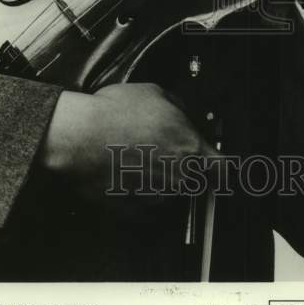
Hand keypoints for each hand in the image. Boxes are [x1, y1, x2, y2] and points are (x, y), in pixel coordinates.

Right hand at [39, 83, 215, 202]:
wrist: (80, 136)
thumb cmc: (116, 113)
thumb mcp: (156, 93)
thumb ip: (179, 107)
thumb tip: (183, 113)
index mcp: (191, 150)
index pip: (223, 170)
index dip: (222, 167)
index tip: (218, 165)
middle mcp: (178, 179)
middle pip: (195, 182)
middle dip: (185, 170)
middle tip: (164, 153)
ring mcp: (155, 198)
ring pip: (168, 193)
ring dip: (159, 181)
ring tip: (136, 158)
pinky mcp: (132, 211)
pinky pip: (144, 207)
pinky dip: (138, 195)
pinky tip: (124, 174)